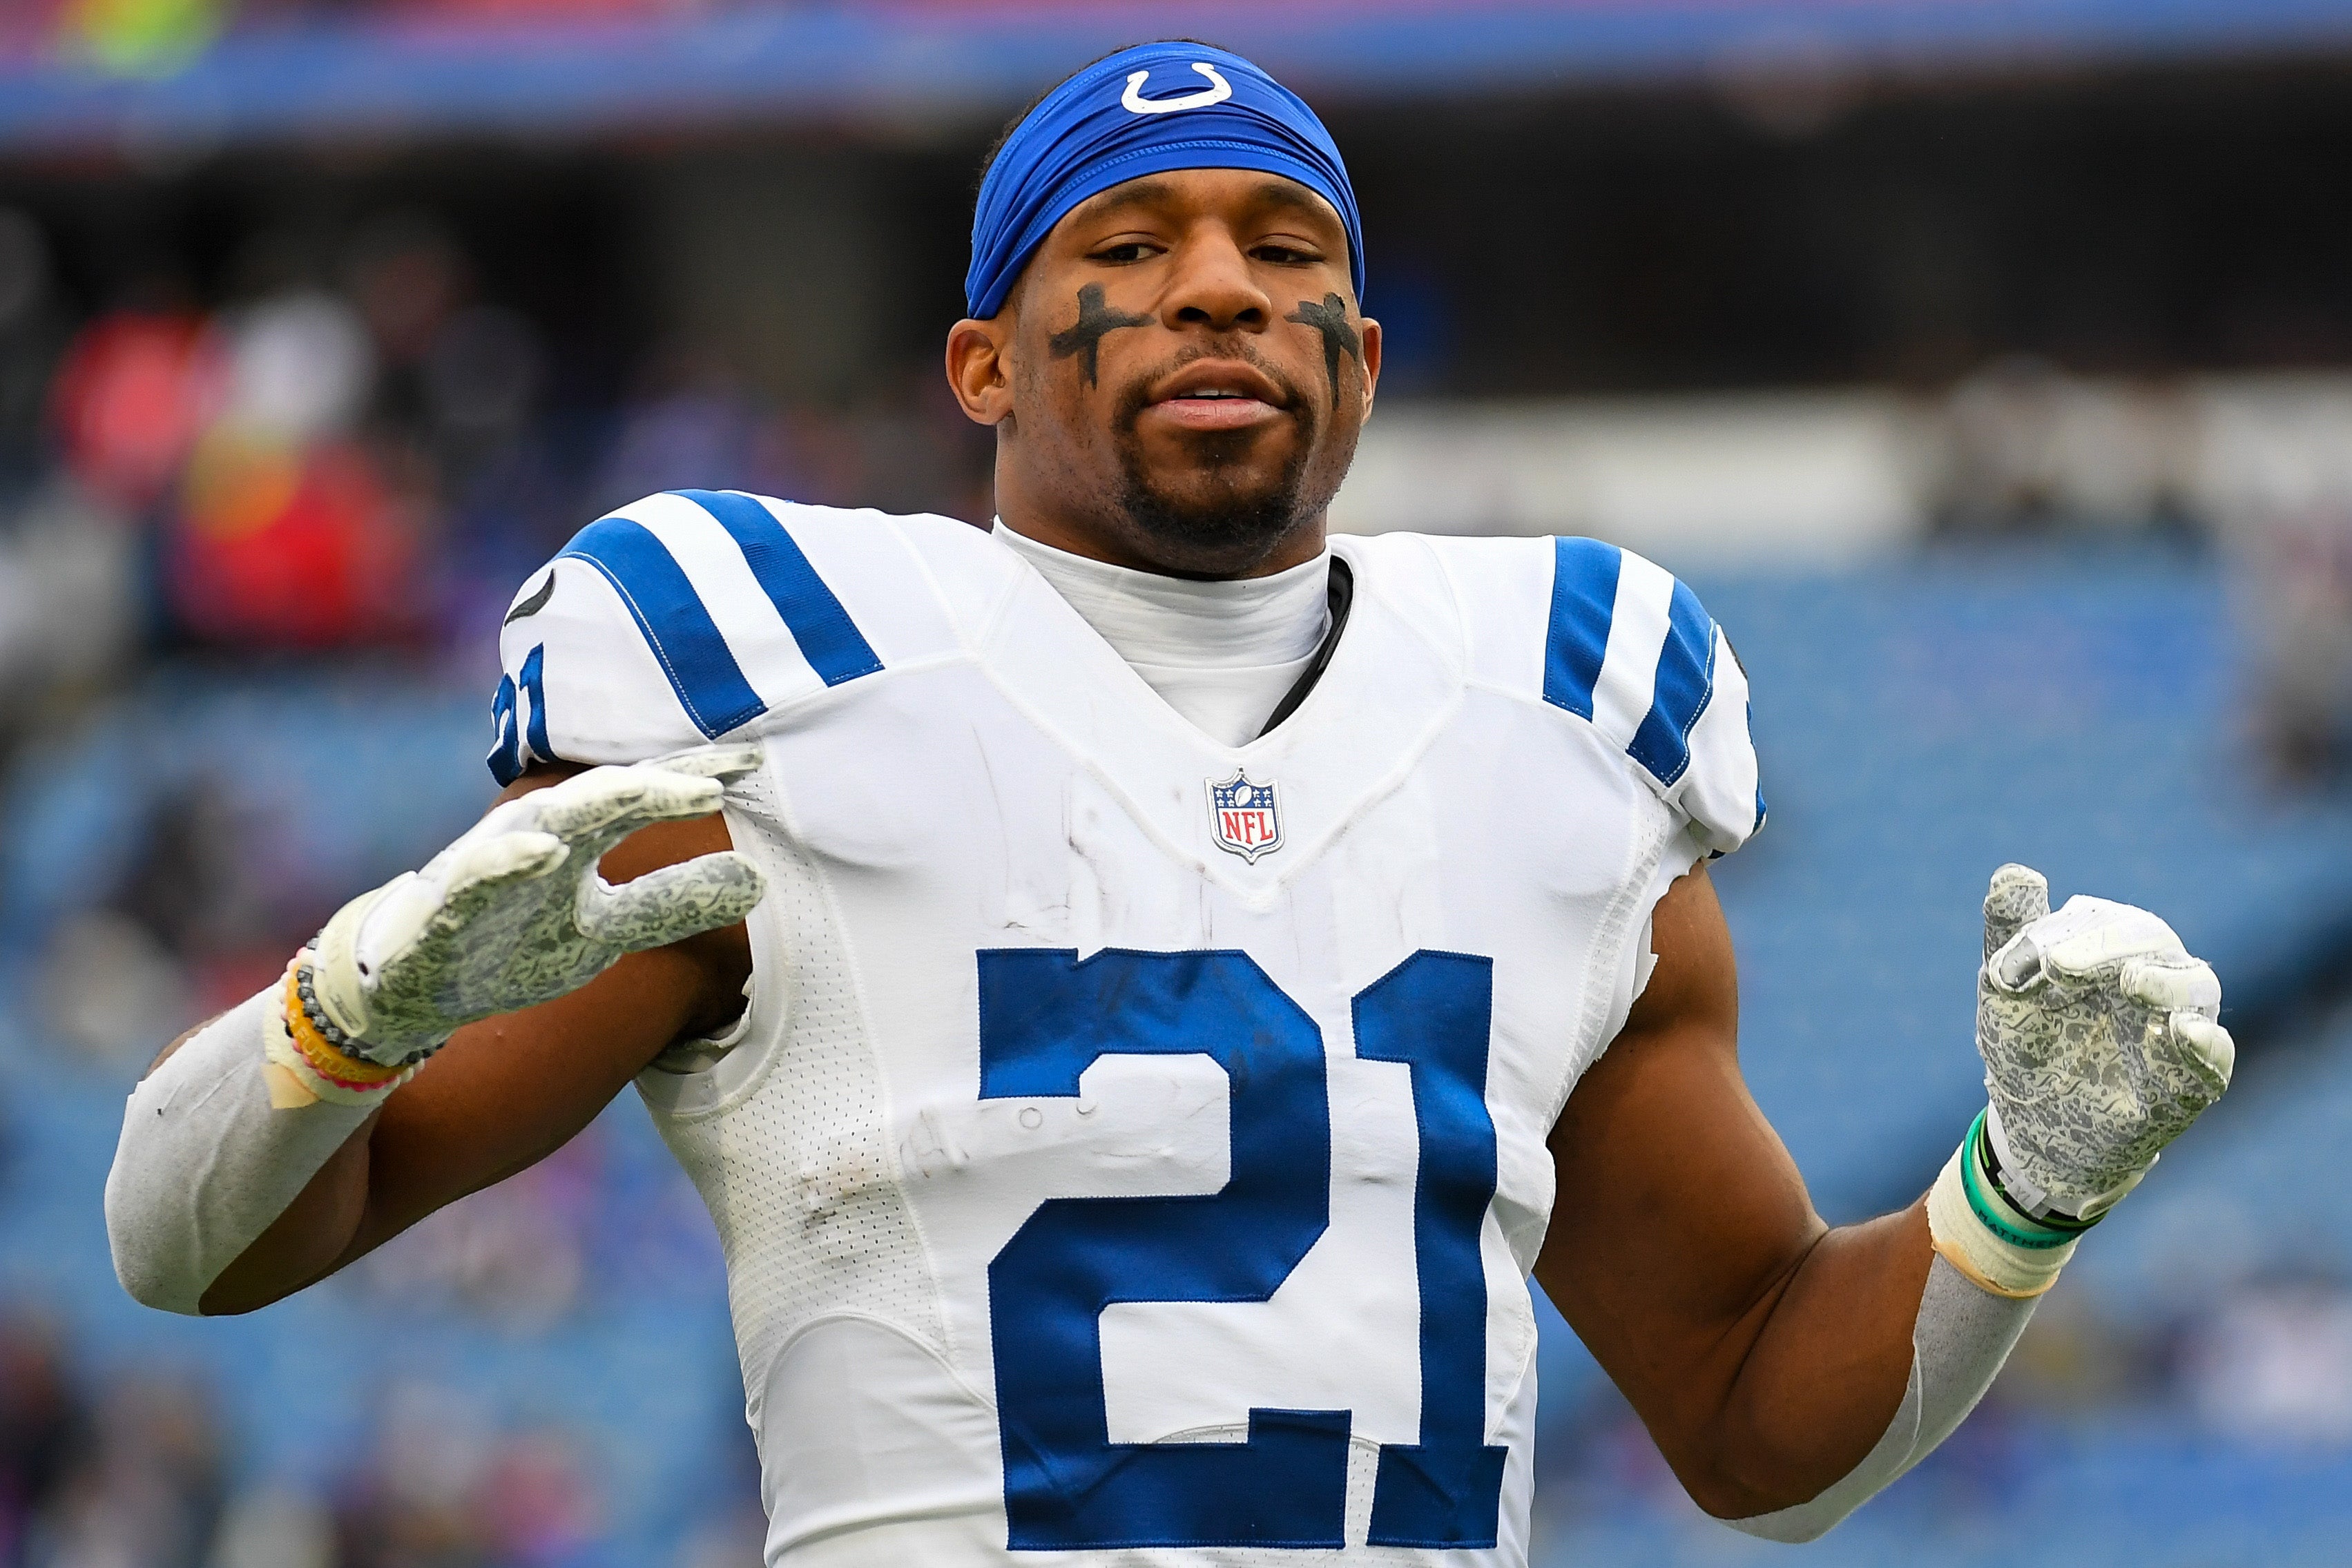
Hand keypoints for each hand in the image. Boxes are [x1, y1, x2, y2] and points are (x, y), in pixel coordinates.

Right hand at [307, 746, 767, 1064]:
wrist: (411, 987)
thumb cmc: (512, 941)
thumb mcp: (607, 929)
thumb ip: (671, 902)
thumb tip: (759, 881)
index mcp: (579, 836)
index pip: (645, 794)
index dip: (696, 774)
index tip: (758, 760)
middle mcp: (540, 833)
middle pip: (607, 796)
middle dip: (661, 782)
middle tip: (718, 780)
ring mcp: (492, 862)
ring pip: (548, 820)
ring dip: (600, 802)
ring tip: (657, 791)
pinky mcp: (448, 902)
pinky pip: (480, 874)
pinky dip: (512, 859)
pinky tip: (547, 851)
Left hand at [1975, 864, 2233, 1221]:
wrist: (2033, 1123)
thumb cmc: (2027, 1044)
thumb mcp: (2006, 991)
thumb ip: (2013, 934)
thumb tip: (2015, 871)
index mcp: (2110, 949)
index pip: (2106, 920)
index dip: (2072, 930)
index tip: (2034, 957)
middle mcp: (2154, 977)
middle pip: (2152, 942)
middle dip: (2106, 947)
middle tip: (2058, 966)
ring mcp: (2176, 1028)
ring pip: (2194, 987)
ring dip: (2164, 982)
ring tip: (2130, 982)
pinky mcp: (2190, 1081)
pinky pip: (2212, 1060)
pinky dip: (2204, 1046)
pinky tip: (2183, 1033)